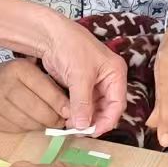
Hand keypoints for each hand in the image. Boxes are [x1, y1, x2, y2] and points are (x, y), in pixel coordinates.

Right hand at [0, 61, 67, 131]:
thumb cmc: (17, 78)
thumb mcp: (32, 72)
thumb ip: (51, 87)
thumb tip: (73, 109)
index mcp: (18, 69)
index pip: (45, 89)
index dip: (60, 104)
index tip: (72, 112)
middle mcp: (5, 84)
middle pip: (37, 109)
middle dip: (53, 119)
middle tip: (62, 122)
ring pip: (28, 122)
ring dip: (42, 126)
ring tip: (50, 122)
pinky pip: (17, 129)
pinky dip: (29, 129)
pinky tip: (34, 123)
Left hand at [36, 16, 127, 134]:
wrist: (49, 34)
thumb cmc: (70, 47)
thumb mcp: (79, 76)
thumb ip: (82, 103)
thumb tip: (83, 126)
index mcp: (116, 74)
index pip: (118, 104)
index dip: (106, 121)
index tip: (92, 132)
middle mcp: (108, 79)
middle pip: (107, 108)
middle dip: (94, 120)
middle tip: (78, 130)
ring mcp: (94, 82)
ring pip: (94, 107)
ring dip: (84, 118)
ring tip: (70, 125)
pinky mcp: (80, 84)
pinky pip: (82, 103)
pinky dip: (76, 111)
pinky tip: (67, 118)